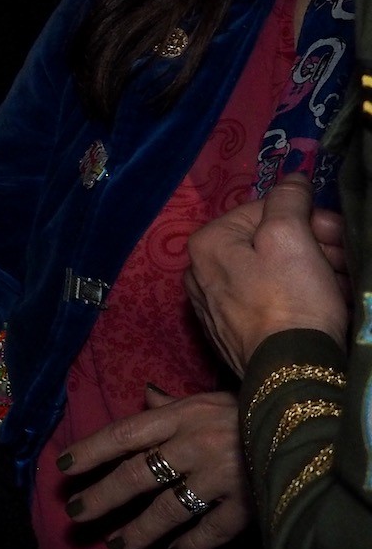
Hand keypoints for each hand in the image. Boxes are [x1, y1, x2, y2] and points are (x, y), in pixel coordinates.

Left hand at [57, 386, 250, 548]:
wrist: (304, 425)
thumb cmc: (249, 411)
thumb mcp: (208, 399)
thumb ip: (172, 404)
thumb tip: (145, 396)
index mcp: (180, 417)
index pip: (123, 435)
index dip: (90, 451)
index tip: (62, 467)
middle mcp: (192, 447)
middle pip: (136, 477)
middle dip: (102, 498)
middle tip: (76, 514)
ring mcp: (219, 479)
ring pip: (167, 511)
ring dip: (138, 532)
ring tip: (115, 547)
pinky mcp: (245, 506)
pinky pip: (209, 531)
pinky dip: (189, 545)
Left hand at [186, 175, 349, 373]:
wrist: (291, 371)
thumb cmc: (290, 298)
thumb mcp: (291, 236)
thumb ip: (288, 200)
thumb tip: (292, 178)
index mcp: (206, 242)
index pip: (262, 210)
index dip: (307, 216)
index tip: (339, 232)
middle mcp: (200, 272)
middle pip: (267, 242)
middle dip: (314, 245)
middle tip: (347, 256)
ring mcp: (215, 305)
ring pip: (273, 271)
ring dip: (313, 269)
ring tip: (344, 281)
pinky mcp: (234, 331)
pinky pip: (269, 299)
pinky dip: (299, 295)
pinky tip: (328, 301)